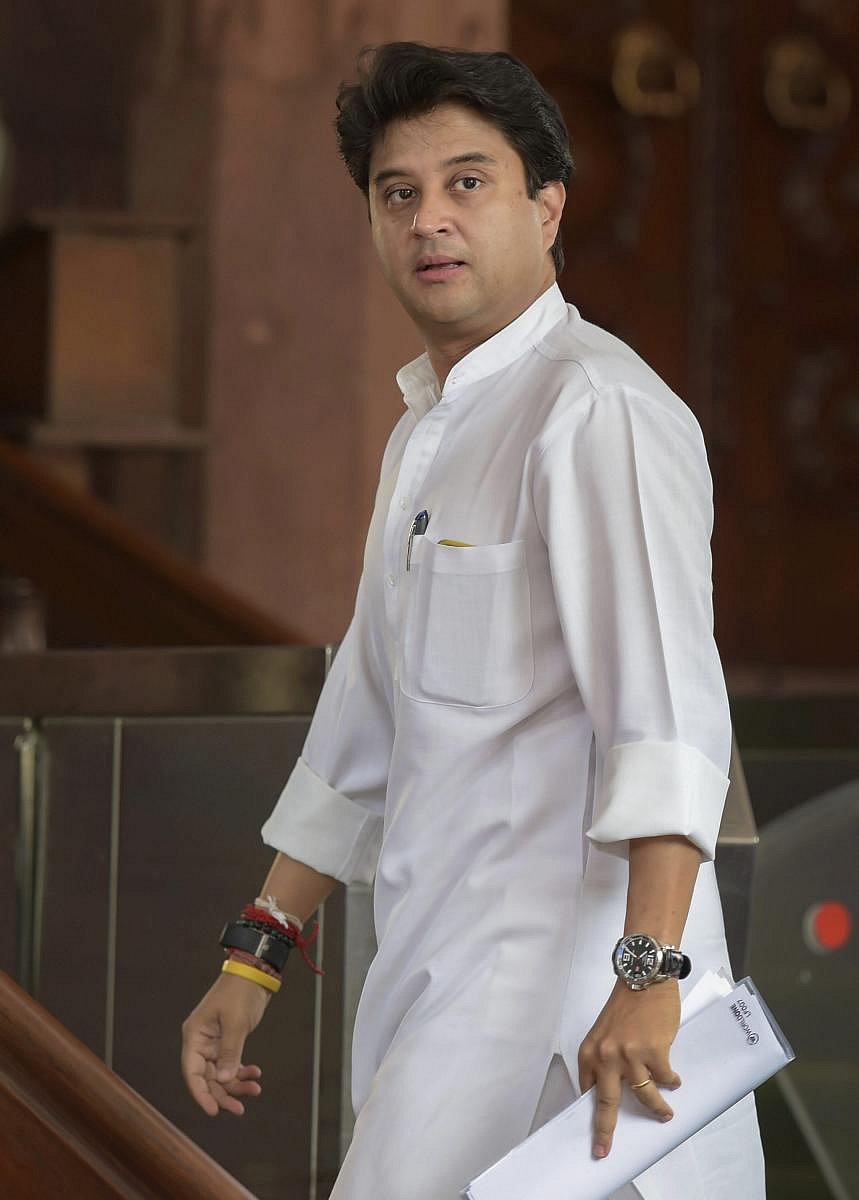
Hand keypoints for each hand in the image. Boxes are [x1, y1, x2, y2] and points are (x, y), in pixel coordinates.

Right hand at [181, 972, 270, 1115]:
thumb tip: (223, 1081)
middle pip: (206, 1078)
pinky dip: (242, 1071)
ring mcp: (214, 1043)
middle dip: (223, 1093)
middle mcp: (200, 1042)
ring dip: (236, 1084)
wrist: (255, 973)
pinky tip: (255, 1074)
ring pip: (221, 1074)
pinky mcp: (227, 1042)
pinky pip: (231, 1064)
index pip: (192, 1072)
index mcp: (194, 1036)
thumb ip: (230, 1052)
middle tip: (240, 1109)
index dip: (201, 1094)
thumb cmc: (240, 992)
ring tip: (255, 1089)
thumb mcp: (236, 1023)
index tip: (214, 1111)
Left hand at [577, 978, 681, 1158]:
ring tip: (666, 1114)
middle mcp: (606, 1055)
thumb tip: (616, 1088)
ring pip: (643, 1096)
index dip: (592, 1114)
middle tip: (604, 1150)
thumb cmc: (627, 1004)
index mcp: (591, 1051)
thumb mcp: (605, 1032)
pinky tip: (674, 1079)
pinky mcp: (654, 1053)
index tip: (594, 1135)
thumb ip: (606, 1059)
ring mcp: (630, 1055)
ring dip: (657, 1109)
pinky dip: (671, 1082)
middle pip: (606, 1103)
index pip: (588, 1090)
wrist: (645, 979)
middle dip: (605, 1131)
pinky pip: (664, 1080)